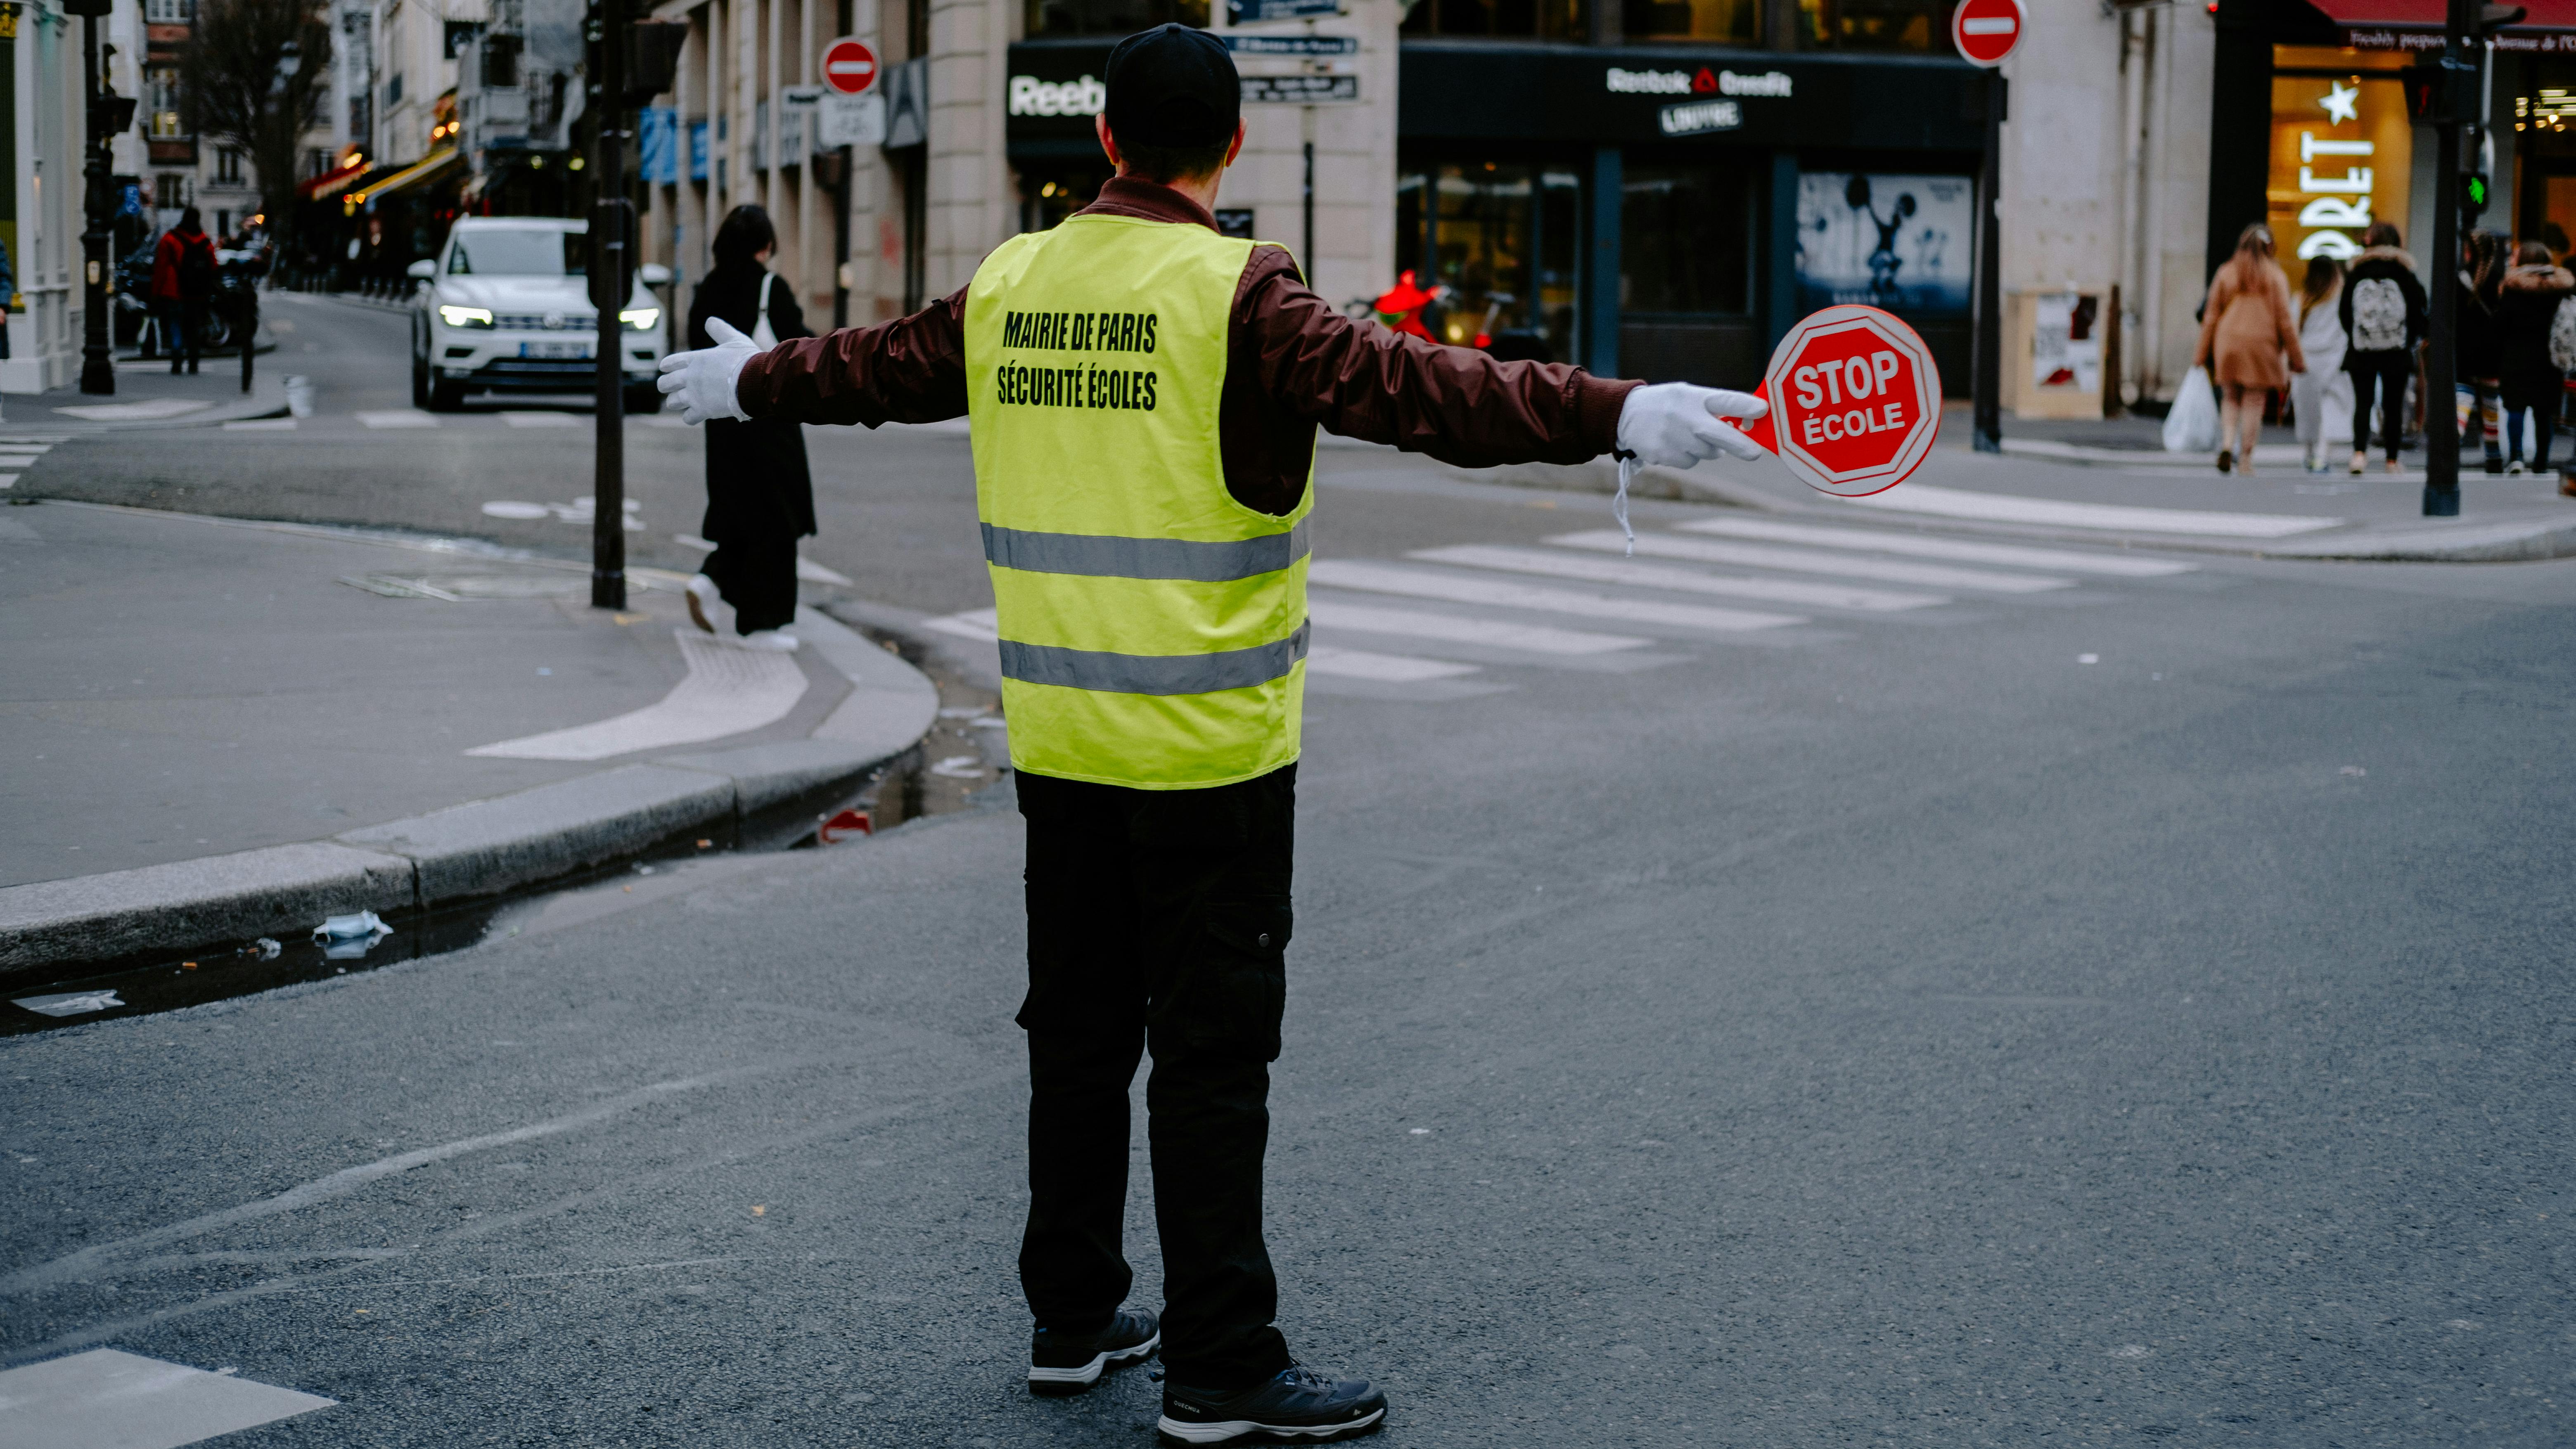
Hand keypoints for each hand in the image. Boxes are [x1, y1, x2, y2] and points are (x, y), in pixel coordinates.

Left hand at [655, 316, 756, 424]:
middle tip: (672, 388)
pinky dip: (691, 417)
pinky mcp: (703, 411)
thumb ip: (720, 331)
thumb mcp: (734, 339)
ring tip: (684, 402)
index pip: (670, 363)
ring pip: (672, 402)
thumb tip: (710, 320)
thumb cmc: (746, 360)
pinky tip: (697, 414)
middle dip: (667, 386)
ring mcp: (694, 395)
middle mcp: (690, 377)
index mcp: (695, 359)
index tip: (665, 368)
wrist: (755, 381)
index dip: (667, 366)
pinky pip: (688, 418)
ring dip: (677, 402)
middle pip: (665, 384)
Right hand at [1615, 383, 1769, 469]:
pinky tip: (1674, 443)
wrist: (1625, 415)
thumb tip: (1749, 422)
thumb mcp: (1688, 395)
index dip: (1744, 406)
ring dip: (1706, 447)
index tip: (1763, 411)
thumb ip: (1715, 406)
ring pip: (1706, 452)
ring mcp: (1672, 438)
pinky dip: (1688, 455)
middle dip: (1740, 444)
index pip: (1723, 400)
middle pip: (1718, 435)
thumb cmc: (1668, 404)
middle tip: (1755, 453)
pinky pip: (1690, 461)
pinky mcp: (1663, 455)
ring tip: (1688, 434)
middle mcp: (1683, 416)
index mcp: (1693, 397)